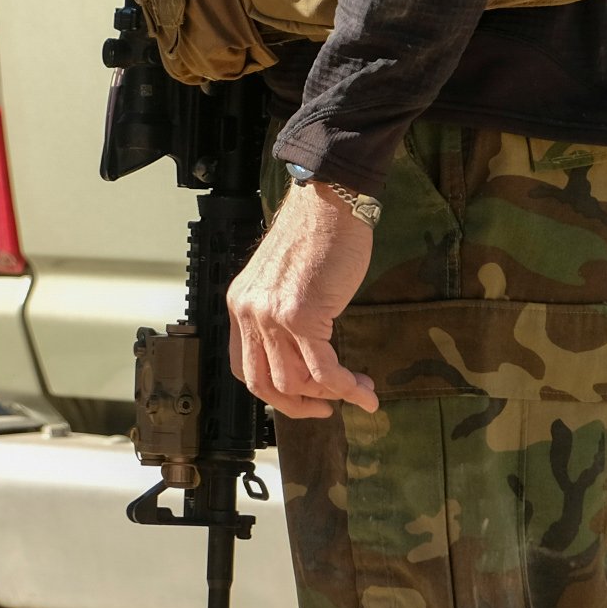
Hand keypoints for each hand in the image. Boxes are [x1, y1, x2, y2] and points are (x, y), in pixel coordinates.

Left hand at [226, 181, 378, 419]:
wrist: (330, 201)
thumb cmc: (317, 233)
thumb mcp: (284, 279)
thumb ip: (282, 313)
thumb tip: (304, 353)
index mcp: (242, 303)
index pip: (244, 367)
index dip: (273, 391)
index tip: (301, 397)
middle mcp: (250, 312)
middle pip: (265, 383)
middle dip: (299, 405)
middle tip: (327, 407)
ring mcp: (273, 315)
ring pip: (295, 381)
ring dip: (330, 396)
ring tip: (358, 392)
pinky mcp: (302, 315)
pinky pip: (323, 370)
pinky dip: (346, 388)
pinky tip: (364, 392)